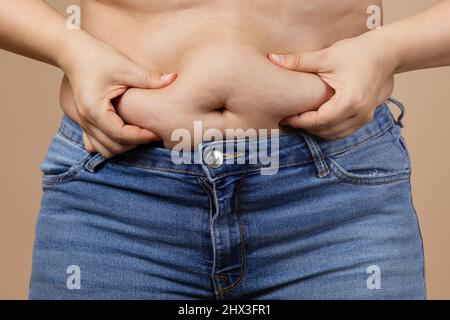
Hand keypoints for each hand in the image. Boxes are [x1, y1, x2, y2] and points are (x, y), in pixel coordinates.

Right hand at [58, 30, 176, 157]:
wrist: (73, 51)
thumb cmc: (99, 56)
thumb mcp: (126, 66)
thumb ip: (149, 78)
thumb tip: (173, 79)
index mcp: (95, 110)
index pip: (121, 135)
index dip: (142, 136)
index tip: (158, 131)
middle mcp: (87, 120)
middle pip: (113, 147)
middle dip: (135, 143)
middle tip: (153, 132)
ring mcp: (83, 123)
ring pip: (105, 149)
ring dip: (124, 146)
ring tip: (140, 133)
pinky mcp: (85, 121)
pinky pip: (96, 144)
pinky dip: (111, 143)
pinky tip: (125, 133)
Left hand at [268, 31, 395, 139]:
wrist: (386, 53)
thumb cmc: (356, 52)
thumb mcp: (326, 56)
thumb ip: (298, 61)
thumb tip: (271, 59)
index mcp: (349, 101)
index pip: (318, 121)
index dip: (299, 121)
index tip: (284, 118)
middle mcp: (359, 114)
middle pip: (325, 131)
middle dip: (305, 127)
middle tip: (288, 118)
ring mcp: (365, 118)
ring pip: (334, 135)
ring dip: (316, 130)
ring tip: (300, 120)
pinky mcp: (365, 118)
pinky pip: (342, 132)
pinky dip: (327, 129)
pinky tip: (315, 120)